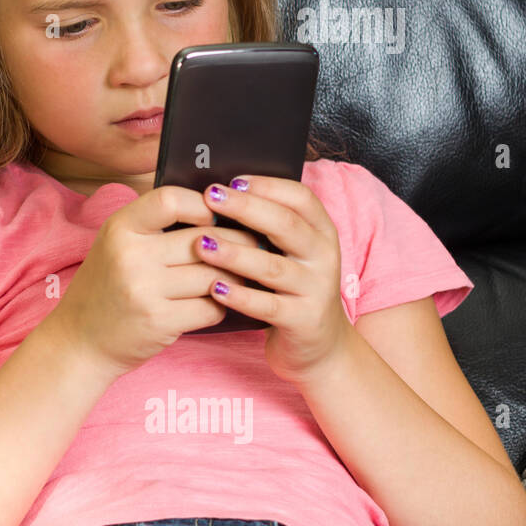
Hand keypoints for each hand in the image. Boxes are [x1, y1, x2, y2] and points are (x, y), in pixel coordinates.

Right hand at [44, 184, 260, 377]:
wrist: (80, 340)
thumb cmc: (107, 288)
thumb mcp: (116, 244)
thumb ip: (154, 225)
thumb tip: (216, 208)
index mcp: (119, 228)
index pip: (170, 199)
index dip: (201, 204)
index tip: (213, 215)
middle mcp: (130, 256)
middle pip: (204, 239)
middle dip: (236, 242)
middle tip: (253, 244)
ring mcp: (144, 290)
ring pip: (214, 274)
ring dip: (234, 277)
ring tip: (240, 275)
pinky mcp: (160, 322)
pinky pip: (211, 307)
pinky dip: (222, 305)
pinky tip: (219, 302)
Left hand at [193, 175, 354, 383]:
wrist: (319, 345)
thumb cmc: (290, 289)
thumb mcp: (288, 253)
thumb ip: (265, 227)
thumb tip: (219, 195)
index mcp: (321, 232)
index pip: (300, 198)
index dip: (267, 186)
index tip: (231, 180)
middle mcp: (323, 256)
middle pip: (286, 225)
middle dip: (246, 208)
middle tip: (210, 196)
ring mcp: (315, 289)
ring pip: (273, 267)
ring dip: (235, 254)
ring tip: (203, 245)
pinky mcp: (304, 320)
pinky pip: (269, 306)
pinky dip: (241, 297)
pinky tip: (215, 288)